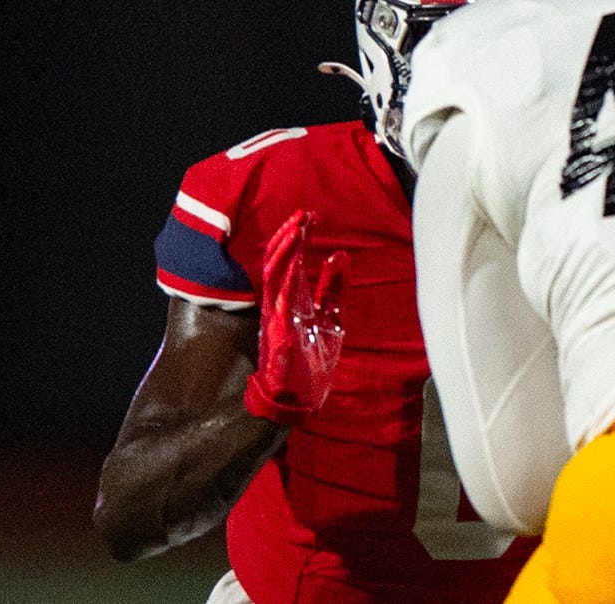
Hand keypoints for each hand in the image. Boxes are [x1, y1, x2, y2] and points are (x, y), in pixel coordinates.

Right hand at [243, 211, 346, 425]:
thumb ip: (333, 289)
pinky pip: (277, 308)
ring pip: (274, 279)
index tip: (311, 216)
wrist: (300, 400)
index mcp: (292, 300)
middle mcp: (280, 306)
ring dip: (284, 253)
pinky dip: (283, 287)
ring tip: (296, 230)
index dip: (298, 238)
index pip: (290, 261)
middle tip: (303, 214)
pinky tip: (291, 268)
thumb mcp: (331, 318)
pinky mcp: (277, 337)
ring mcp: (276, 320)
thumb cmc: (310, 360)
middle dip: (289, 238)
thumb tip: (340, 255)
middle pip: (279, 264)